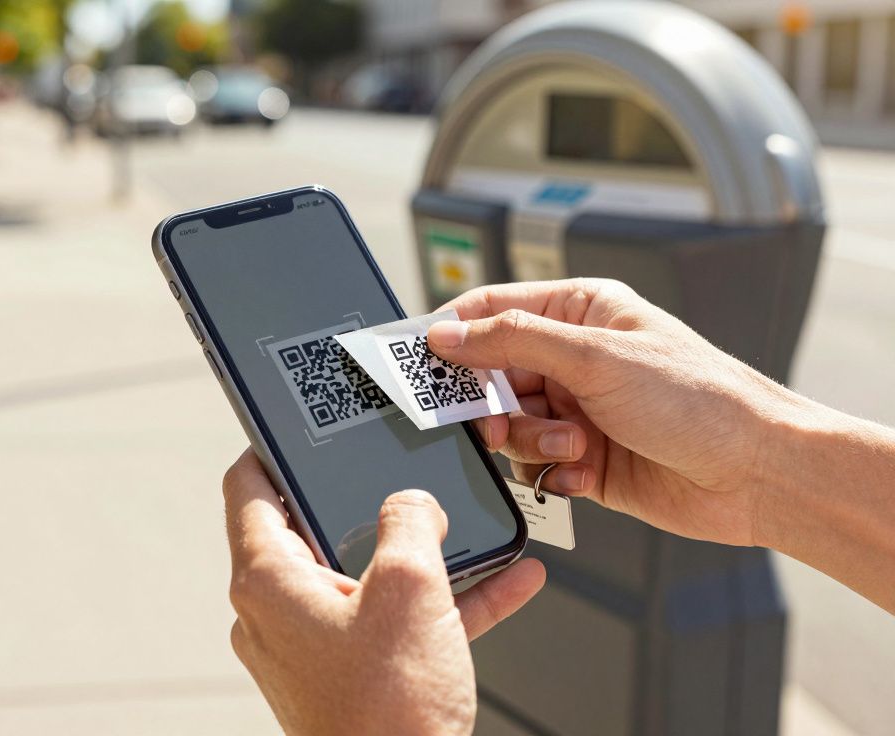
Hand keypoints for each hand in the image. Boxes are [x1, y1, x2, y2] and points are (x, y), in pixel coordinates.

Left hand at [223, 449, 544, 734]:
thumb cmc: (388, 712)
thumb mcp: (411, 588)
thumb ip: (410, 522)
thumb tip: (412, 503)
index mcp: (267, 579)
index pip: (247, 488)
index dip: (269, 447)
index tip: (290, 426)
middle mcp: (273, 612)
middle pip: (309, 529)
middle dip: (363, 502)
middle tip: (396, 473)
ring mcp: (306, 647)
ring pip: (360, 577)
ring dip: (417, 555)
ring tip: (468, 532)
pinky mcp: (343, 676)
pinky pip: (388, 622)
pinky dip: (435, 603)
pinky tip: (503, 585)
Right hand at [427, 278, 810, 546]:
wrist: (756, 473)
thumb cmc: (700, 401)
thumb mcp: (596, 358)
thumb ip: (513, 340)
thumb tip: (447, 334)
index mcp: (579, 313)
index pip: (491, 310)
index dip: (452, 335)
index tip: (421, 365)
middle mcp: (574, 358)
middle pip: (490, 376)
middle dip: (493, 406)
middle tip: (494, 424)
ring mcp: (577, 409)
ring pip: (507, 426)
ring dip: (530, 442)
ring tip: (572, 447)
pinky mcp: (583, 459)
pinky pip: (533, 465)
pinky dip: (550, 473)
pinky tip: (586, 473)